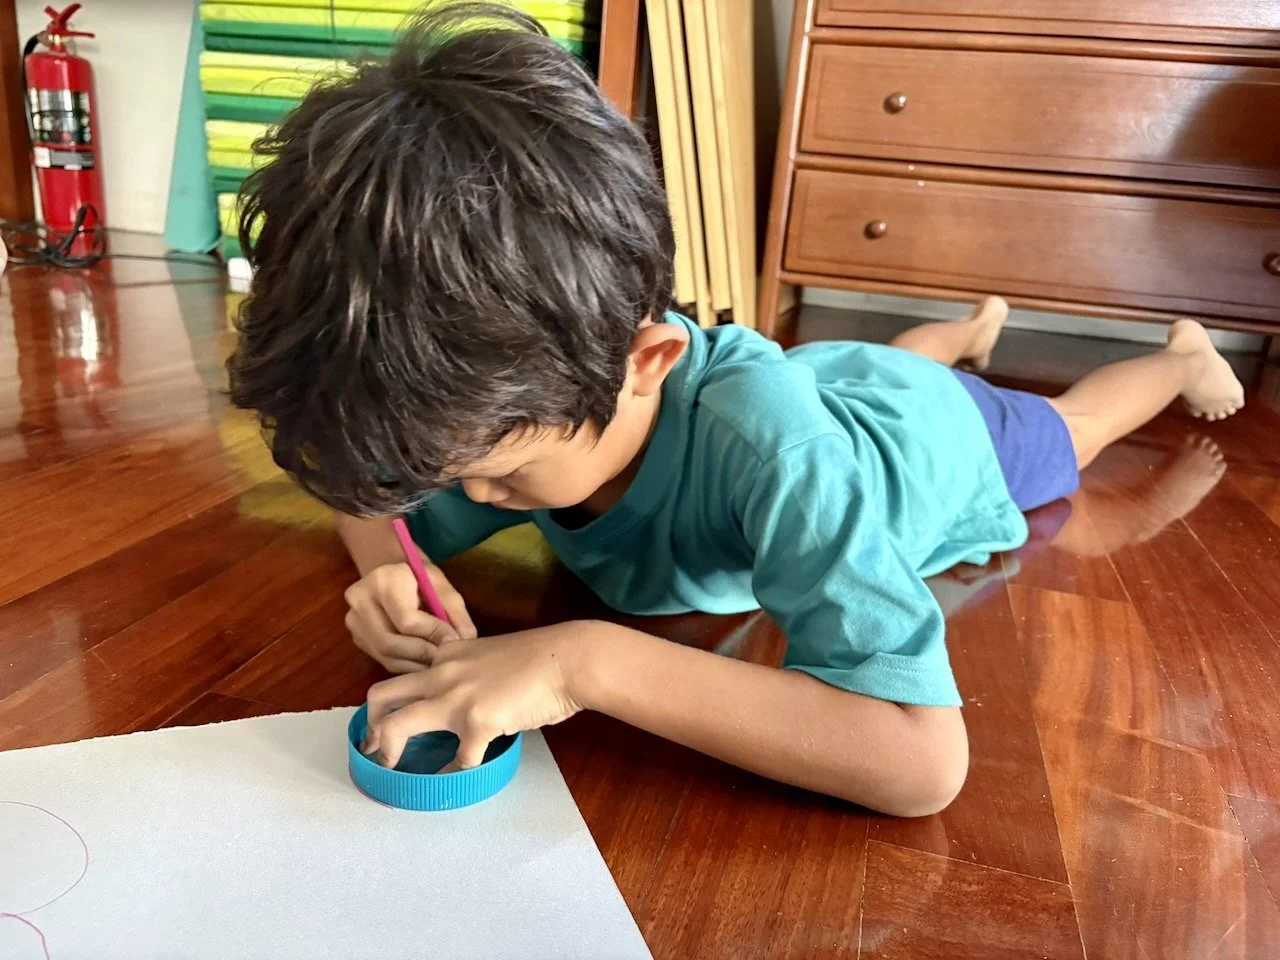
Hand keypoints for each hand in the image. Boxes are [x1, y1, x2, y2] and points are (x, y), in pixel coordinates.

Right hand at [344, 562, 475, 672]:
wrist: (389, 572)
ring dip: (415, 664)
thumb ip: (454, 613)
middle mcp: (359, 601)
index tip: (453, 640)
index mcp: (382, 580)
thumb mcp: (441, 586)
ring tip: (437, 663)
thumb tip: (463, 642)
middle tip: (445, 658)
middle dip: (423, 654)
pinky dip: (406, 666)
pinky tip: (423, 662)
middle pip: (390, 643)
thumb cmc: (419, 576)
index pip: (407, 620)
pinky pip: (383, 661)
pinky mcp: (357, 639)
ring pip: (385, 656)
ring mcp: (353, 622)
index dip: (432, 634)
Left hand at [361, 624, 586, 769]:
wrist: (566, 659)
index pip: (404, 675)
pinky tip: (454, 779)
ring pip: (397, 726)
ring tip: (391, 768)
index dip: (391, 700)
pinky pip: (457, 759)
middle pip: (382, 696)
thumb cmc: (540, 655)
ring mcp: (456, 699)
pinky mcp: (477, 724)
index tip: (386, 718)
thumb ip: (468, 670)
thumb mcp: (490, 652)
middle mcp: (441, 674)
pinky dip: (454, 773)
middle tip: (371, 747)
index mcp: (446, 655)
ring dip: (388, 752)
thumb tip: (462, 695)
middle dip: (370, 726)